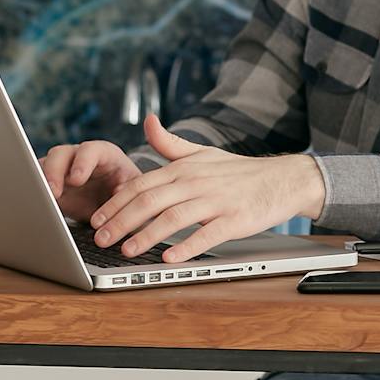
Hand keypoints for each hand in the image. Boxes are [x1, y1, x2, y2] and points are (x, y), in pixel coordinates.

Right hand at [39, 140, 139, 220]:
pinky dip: (35, 192)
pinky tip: (36, 205)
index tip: (77, 179)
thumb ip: (128, 190)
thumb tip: (120, 196)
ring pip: (44, 166)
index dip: (82, 162)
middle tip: (54, 191)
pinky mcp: (50, 185)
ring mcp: (62, 170)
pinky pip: (37, 183)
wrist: (117, 205)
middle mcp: (79, 158)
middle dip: (55, 171)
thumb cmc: (129, 192)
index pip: (91, 150)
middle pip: (61, 154)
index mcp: (104, 155)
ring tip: (43, 199)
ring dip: (41, 181)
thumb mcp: (135, 190)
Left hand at [89, 115, 327, 261]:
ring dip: (146, 235)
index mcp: (185, 168)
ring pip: (173, 218)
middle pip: (150, 201)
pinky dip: (186, 246)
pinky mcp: (235, 219)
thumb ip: (170, 143)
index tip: (96, 218)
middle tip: (101, 239)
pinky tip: (169, 258)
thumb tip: (147, 121)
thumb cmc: (239, 171)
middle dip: (121, 221)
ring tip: (126, 251)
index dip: (116, 202)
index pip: (141, 183)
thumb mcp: (202, 153)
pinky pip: (207, 234)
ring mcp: (217, 201)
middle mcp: (197, 182)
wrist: (283, 179)